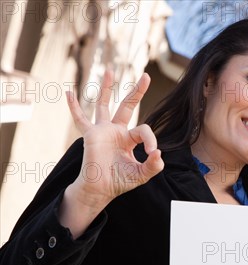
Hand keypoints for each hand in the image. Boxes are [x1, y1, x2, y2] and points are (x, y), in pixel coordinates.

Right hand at [66, 69, 163, 208]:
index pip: (144, 130)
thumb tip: (159, 154)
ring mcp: (102, 131)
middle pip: (127, 106)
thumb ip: (154, 166)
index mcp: (129, 139)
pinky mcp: (90, 135)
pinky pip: (80, 119)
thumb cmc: (120, 181)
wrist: (100, 189)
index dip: (151, 139)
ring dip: (107, 88)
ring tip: (110, 71)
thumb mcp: (142, 174)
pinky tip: (68, 92)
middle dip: (136, 91)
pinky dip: (74, 106)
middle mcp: (116, 131)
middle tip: (146, 76)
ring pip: (104, 105)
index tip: (153, 153)